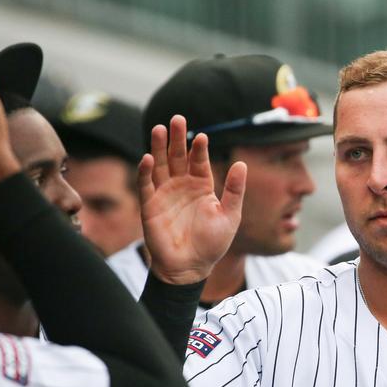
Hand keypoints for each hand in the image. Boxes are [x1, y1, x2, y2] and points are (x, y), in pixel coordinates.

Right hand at [138, 115, 244, 284]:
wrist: (190, 268)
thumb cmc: (211, 244)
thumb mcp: (230, 216)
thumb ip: (234, 190)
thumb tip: (241, 164)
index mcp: (201, 186)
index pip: (198, 161)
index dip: (199, 149)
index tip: (202, 136)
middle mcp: (181, 186)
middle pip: (177, 156)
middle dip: (176, 138)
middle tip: (176, 119)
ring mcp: (164, 194)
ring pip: (160, 165)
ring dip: (158, 147)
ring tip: (160, 129)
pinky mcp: (150, 206)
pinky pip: (146, 185)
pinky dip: (145, 171)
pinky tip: (147, 157)